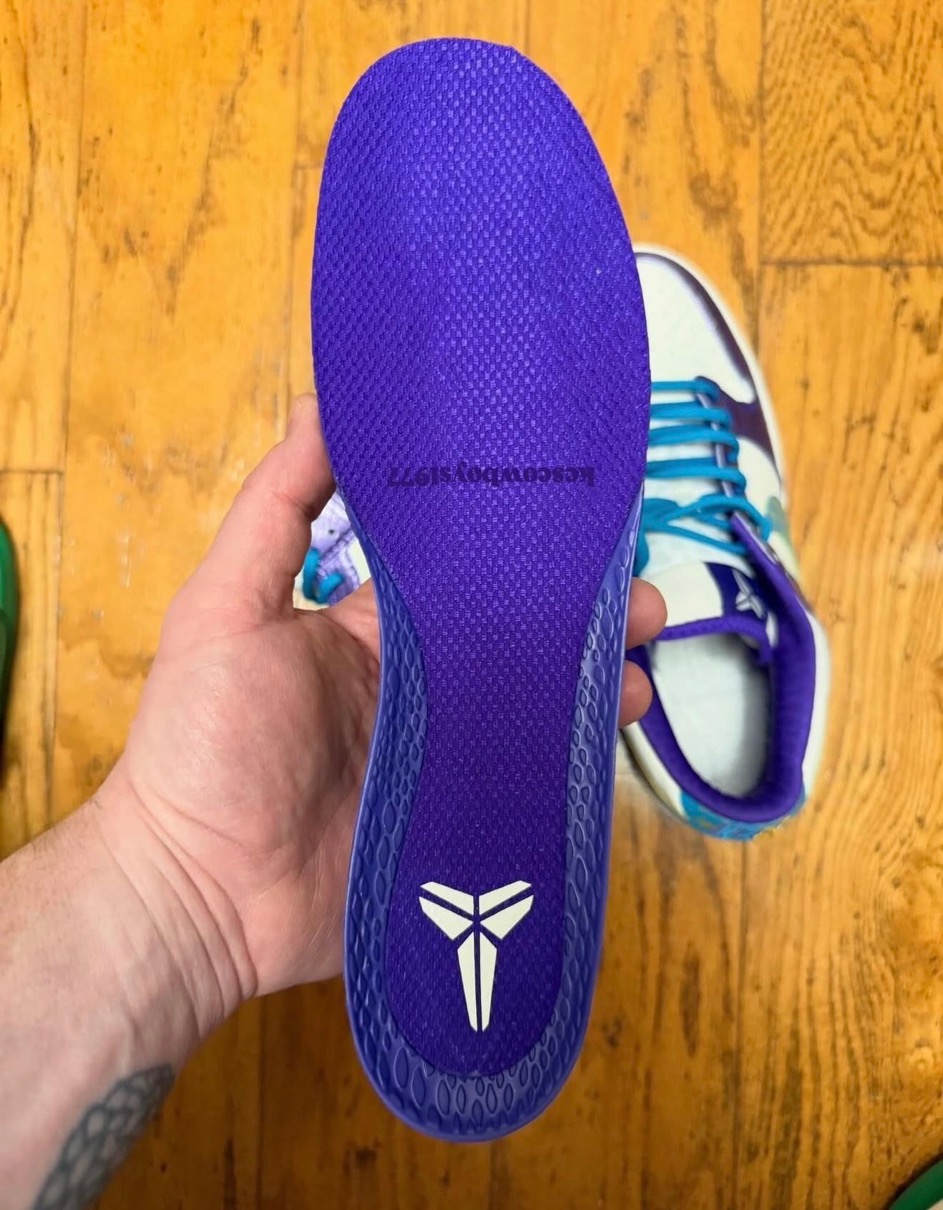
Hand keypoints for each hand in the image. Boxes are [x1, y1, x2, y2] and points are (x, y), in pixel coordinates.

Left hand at [96, 395, 665, 1012]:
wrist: (197, 893)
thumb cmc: (201, 743)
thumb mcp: (225, 608)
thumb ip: (276, 509)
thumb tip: (323, 403)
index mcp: (372, 629)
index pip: (460, 571)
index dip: (513, 541)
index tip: (571, 508)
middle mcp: (420, 684)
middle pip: (515, 636)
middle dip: (578, 610)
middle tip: (636, 591)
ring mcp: (447, 754)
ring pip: (537, 704)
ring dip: (593, 676)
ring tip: (640, 655)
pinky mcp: (463, 819)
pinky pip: (532, 779)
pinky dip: (578, 754)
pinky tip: (616, 727)